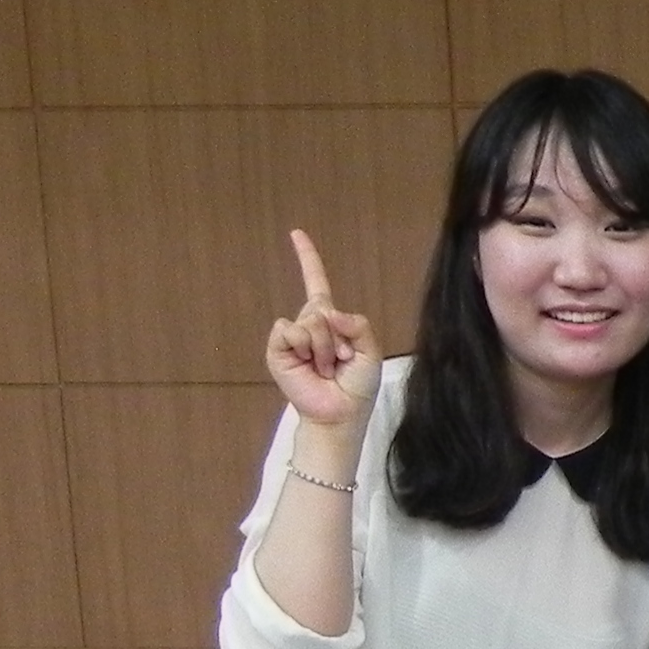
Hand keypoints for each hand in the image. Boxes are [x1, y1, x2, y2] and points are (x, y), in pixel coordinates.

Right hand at [265, 229, 381, 430]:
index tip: (296, 234)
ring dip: (324, 347)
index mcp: (330, 321)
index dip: (307, 258)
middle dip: (338, 336)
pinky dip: (304, 347)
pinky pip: (289, 330)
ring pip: (309, 320)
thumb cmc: (356, 386)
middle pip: (322, 306)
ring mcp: (291, 337)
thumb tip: (330, 312)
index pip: (317, 282)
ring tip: (326, 368)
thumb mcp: (370, 350)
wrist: (340, 414)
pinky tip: (309, 366)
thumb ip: (358, 323)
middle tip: (340, 362)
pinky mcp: (277, 349)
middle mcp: (308, 325)